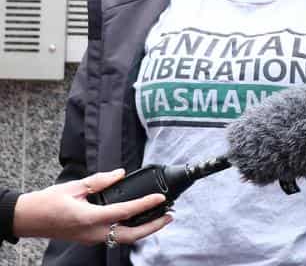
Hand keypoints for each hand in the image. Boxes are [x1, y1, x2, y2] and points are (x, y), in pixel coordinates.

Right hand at [12, 170, 171, 244]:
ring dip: (144, 230)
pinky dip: (130, 231)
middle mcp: (93, 232)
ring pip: (124, 239)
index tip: (161, 198)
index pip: (125, 212)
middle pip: (131, 235)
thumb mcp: (74, 186)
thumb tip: (120, 173)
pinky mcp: (89, 239)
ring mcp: (91, 238)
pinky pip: (114, 237)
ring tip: (159, 218)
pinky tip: (138, 221)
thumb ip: (100, 181)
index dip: (146, 204)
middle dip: (153, 227)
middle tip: (169, 215)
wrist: (28, 219)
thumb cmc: (47, 202)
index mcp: (89, 217)